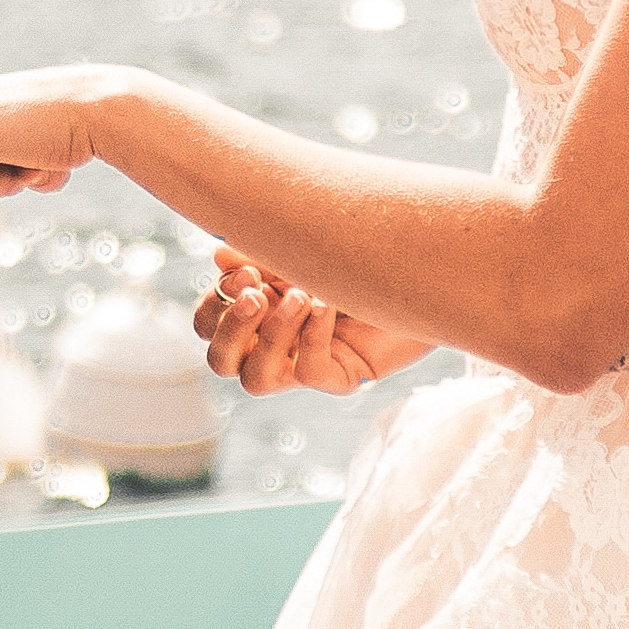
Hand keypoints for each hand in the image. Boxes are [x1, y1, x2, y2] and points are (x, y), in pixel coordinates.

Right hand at [192, 251, 433, 396]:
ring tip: (299, 297)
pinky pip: (308, 370)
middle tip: (256, 293)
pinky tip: (329, 303)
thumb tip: (218, 257)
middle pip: (221, 362)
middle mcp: (274, 345)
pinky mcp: (340, 376)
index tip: (244, 271)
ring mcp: (305, 365)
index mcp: (257, 312)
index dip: (214, 304)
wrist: (419, 262)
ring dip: (269, 337)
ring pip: (256, 381)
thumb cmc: (355, 251)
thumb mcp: (297, 248)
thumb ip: (259, 256)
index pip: (208, 325)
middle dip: (230, 329)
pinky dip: (312, 333)